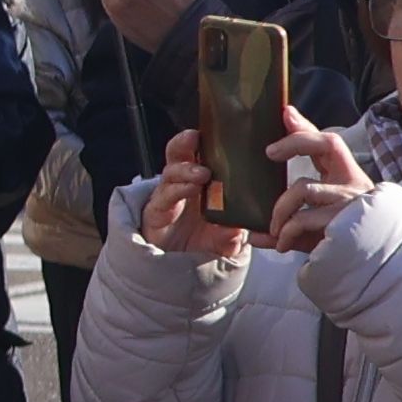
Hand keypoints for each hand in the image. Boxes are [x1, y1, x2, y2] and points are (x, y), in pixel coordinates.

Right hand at [130, 132, 250, 262]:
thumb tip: (246, 224)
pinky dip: (178, 189)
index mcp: (201, 183)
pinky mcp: (156, 213)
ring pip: (170, 172)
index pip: (201, 154)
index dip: (205, 141)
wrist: (182, 272)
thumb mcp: (230, 238)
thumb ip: (239, 230)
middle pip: (178, 154)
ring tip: (202, 173)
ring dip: (185, 169)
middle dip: (184, 142)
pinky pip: (165, 196)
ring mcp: (168, 197)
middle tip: (195, 137)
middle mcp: (183, 185)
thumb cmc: (205, 244)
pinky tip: (191, 188)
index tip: (217, 129)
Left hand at [258, 113, 370, 254]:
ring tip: (274, 229)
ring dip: (280, 210)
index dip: (307, 128)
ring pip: (304, 188)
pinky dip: (287, 232)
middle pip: (328, 142)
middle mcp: (353, 183)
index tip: (286, 114)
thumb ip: (284, 227)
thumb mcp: (311, 229)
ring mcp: (351, 200)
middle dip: (296, 141)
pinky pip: (303, 218)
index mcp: (347, 179)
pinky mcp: (345, 220)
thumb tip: (251, 233)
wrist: (370, 269)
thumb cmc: (339, 245)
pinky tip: (282, 245)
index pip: (329, 143)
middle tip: (270, 152)